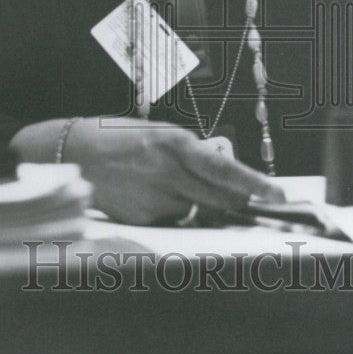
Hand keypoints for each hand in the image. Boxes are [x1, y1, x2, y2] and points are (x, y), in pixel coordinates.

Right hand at [63, 117, 284, 224]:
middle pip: (220, 197)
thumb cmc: (119, 138)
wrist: (73, 154)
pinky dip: (171, 209)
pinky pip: (173, 218)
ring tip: (165, 182)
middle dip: (236, 199)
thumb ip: (190, 152)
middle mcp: (168, 173)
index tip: (279, 194)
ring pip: (197, 210)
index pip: (226, 169)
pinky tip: (147, 193)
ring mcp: (155, 199)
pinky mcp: (143, 219)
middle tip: (245, 196)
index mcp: (175, 144)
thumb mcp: (159, 134)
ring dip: (197, 201)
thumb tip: (222, 170)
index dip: (256, 183)